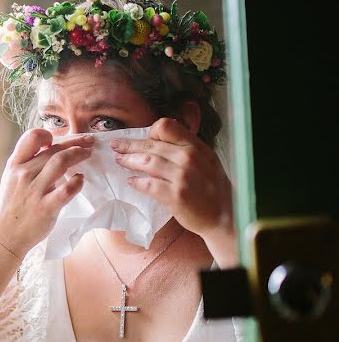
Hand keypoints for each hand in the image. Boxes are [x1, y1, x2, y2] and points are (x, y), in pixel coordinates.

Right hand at [0, 128, 92, 256]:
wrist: (6, 234)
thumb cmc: (12, 206)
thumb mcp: (11, 179)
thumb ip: (26, 164)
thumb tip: (48, 149)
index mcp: (14, 165)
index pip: (31, 137)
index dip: (46, 135)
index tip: (56, 141)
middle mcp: (23, 175)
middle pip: (53, 149)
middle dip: (75, 142)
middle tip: (87, 142)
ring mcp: (34, 191)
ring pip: (60, 162)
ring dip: (78, 154)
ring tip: (87, 154)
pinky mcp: (46, 207)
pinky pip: (67, 189)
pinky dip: (77, 182)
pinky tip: (80, 180)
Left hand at [111, 117, 236, 255]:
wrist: (225, 213)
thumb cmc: (212, 186)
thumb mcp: (205, 159)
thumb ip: (184, 150)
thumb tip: (156, 141)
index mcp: (196, 146)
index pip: (166, 127)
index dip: (151, 132)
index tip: (144, 140)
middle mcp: (189, 158)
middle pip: (151, 144)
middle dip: (129, 145)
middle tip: (116, 146)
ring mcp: (182, 177)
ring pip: (146, 162)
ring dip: (129, 161)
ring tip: (119, 161)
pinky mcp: (176, 196)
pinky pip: (149, 185)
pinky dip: (137, 182)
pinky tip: (131, 181)